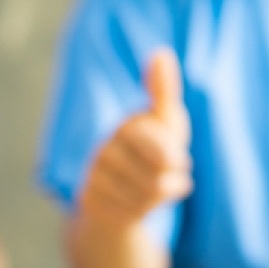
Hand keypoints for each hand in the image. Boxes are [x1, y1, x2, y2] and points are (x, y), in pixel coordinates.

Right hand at [80, 49, 192, 228]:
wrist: (121, 193)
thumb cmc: (153, 152)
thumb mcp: (167, 124)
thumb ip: (164, 91)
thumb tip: (160, 52)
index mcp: (127, 125)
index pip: (158, 146)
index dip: (174, 158)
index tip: (180, 161)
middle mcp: (105, 147)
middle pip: (156, 177)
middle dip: (172, 181)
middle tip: (172, 177)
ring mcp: (93, 175)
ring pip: (144, 197)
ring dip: (160, 198)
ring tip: (156, 189)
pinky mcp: (88, 200)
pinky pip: (128, 215)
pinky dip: (141, 213)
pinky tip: (136, 203)